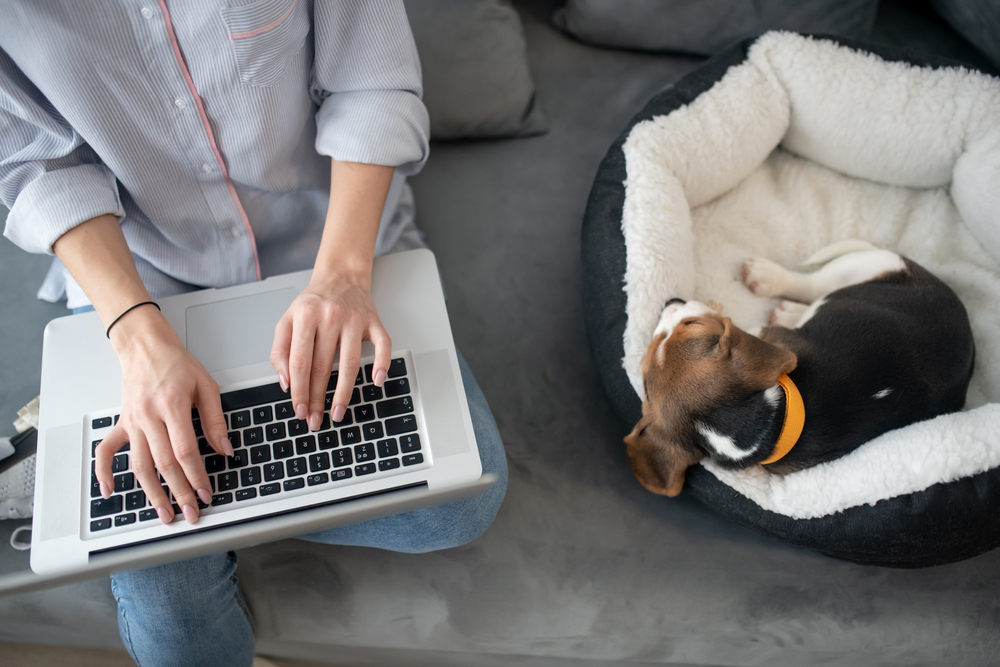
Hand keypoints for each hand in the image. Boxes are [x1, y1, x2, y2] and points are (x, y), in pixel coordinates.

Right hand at [93, 306, 232, 524]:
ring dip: (152, 493)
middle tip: (191, 513)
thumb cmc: (176, 363)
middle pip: (164, 464)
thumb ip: (215, 420)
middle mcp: (149, 417)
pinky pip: (106, 450)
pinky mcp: (121, 423)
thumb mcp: (206, 385)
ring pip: (139, 465)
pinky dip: (104, 472)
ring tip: (164, 514)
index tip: (206, 493)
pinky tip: (110, 492)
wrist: (145, 347)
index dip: (197, 477)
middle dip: (179, 493)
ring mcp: (132, 422)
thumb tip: (225, 449)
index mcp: (172, 406)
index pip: (185, 451)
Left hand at [270, 271, 390, 430]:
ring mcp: (355, 319)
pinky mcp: (374, 322)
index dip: (299, 389)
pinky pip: (382, 346)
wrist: (340, 276)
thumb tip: (286, 382)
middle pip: (323, 366)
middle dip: (317, 398)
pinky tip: (376, 381)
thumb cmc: (312, 302)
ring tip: (337, 412)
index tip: (299, 409)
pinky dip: (382, 364)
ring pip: (350, 363)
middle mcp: (331, 316)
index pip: (300, 361)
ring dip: (343, 393)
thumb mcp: (287, 320)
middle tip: (315, 419)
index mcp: (306, 316)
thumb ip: (280, 351)